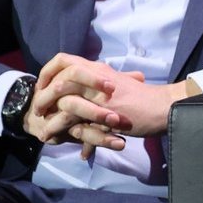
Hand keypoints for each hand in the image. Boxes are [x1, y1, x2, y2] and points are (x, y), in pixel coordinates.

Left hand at [29, 53, 200, 156]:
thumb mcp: (121, 83)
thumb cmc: (145, 98)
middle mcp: (96, 78)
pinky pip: (77, 122)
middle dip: (43, 97)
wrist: (164, 106)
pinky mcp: (103, 112)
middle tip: (39, 111)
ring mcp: (99, 94)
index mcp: (98, 69)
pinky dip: (66, 133)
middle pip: (58, 79)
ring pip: (63, 100)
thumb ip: (102, 85)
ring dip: (51, 118)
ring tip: (44, 132)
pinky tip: (63, 142)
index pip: (63, 60)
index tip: (44, 87)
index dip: (48, 73)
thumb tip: (90, 90)